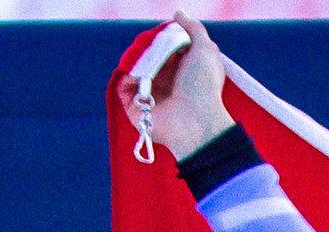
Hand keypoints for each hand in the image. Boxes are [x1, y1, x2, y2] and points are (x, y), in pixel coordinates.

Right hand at [128, 12, 231, 163]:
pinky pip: (123, 86)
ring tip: (145, 61)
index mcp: (181, 68)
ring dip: (136, 60)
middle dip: (146, 47)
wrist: (195, 119)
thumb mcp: (205, 49)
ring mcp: (149, 94)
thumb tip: (177, 14)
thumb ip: (193, 28)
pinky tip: (136, 74)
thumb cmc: (203, 85)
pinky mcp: (136, 107)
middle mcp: (165, 81)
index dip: (160, 37)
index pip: (163, 46)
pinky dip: (127, 77)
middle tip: (152, 47)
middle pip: (146, 55)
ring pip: (133, 68)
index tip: (162, 34)